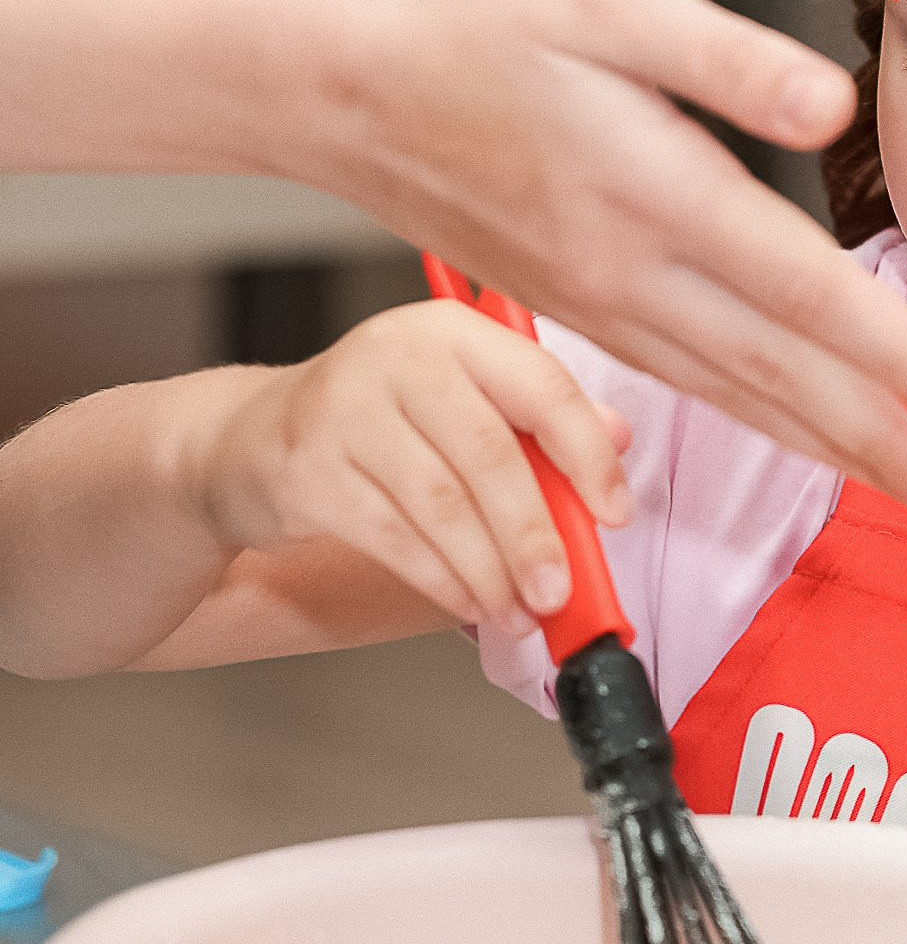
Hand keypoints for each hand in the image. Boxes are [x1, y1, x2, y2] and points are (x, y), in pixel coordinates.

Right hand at [181, 303, 634, 634]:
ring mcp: (344, 411)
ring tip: (520, 612)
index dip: (586, 455)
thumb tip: (618, 439)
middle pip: (488, 454)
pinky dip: (442, 580)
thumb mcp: (461, 395)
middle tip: (560, 591)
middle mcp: (397, 357)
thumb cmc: (383, 420)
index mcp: (452, 330)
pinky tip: (472, 603)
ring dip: (490, 571)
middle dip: (533, 534)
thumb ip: (536, 414)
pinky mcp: (308, 470)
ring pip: (440, 506)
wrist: (252, 439)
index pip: (539, 386)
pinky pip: (394, 538)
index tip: (616, 513)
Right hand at [278, 0, 906, 525]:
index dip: (883, 348)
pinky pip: (690, 384)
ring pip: (733, 392)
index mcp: (645, 186)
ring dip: (829, 447)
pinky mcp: (578, 309)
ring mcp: (597, 301)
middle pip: (774, 371)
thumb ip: (722, 56)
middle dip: (876, 439)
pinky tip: (805, 437)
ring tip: (906, 494)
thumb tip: (824, 104)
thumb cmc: (464, 16)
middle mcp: (624, 268)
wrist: (332, 78)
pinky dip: (762, 420)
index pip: (791, 285)